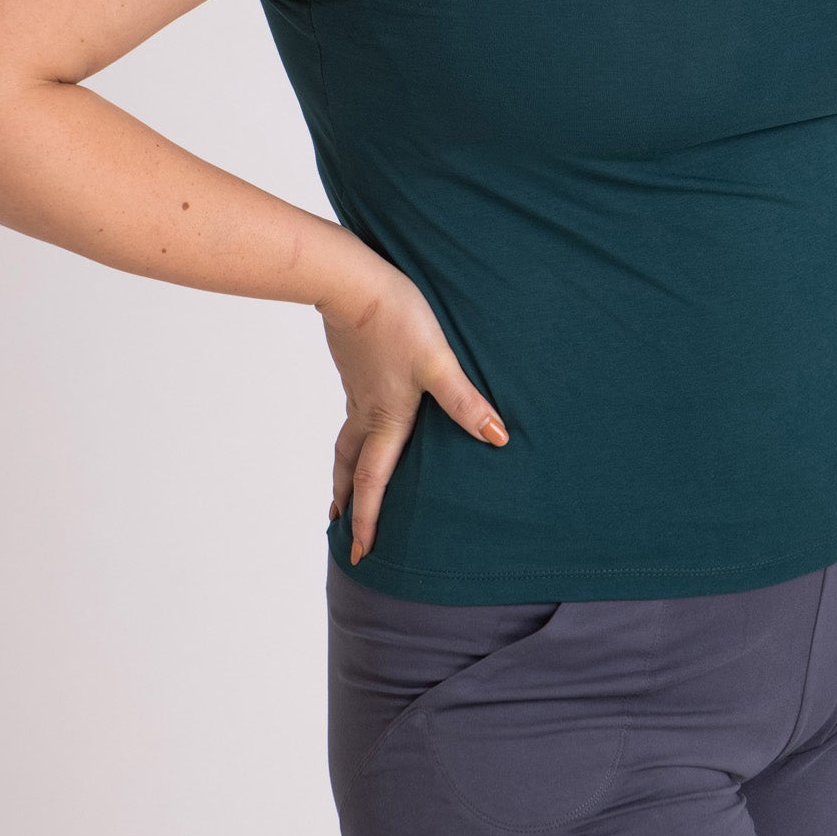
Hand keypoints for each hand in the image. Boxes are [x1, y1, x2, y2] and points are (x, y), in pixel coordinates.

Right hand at [316, 255, 507, 564]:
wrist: (351, 283)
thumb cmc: (395, 321)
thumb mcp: (438, 363)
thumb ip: (466, 402)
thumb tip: (497, 438)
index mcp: (386, 419)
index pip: (373, 482)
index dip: (368, 520)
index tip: (359, 553)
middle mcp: (367, 412)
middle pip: (349, 468)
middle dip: (346, 501)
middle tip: (339, 527)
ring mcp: (358, 391)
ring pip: (347, 442)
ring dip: (343, 470)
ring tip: (341, 488)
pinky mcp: (357, 369)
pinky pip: (352, 415)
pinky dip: (353, 435)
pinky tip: (364, 421)